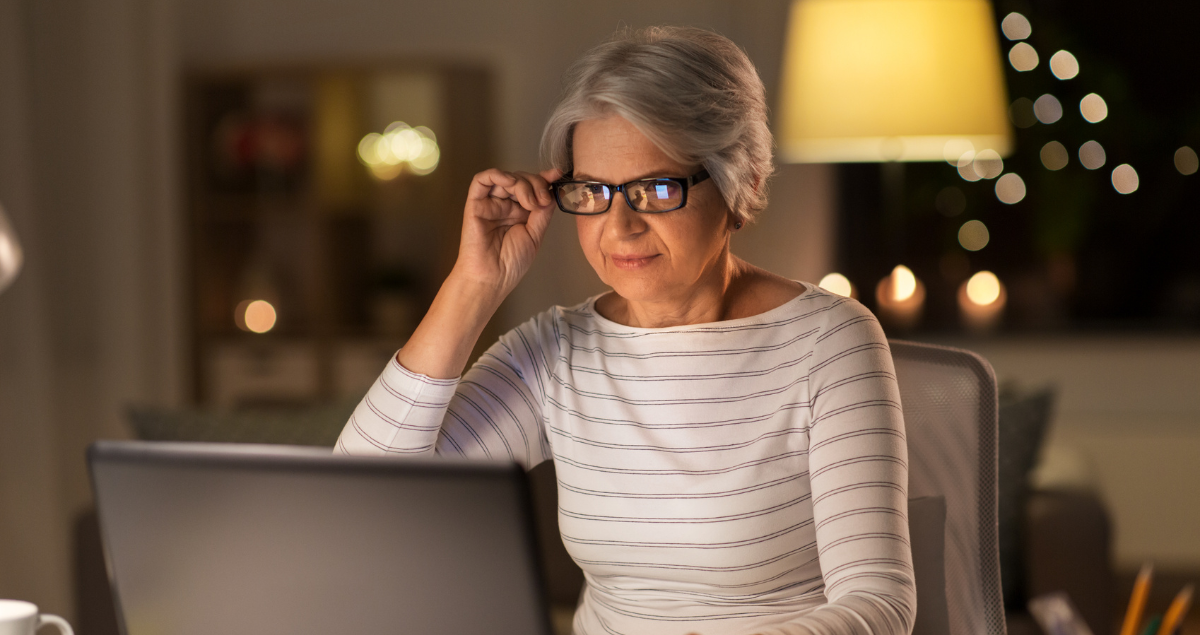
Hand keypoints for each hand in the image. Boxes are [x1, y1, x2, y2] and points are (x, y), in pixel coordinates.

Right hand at [452, 168, 561, 297]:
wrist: (492, 278)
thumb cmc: (511, 263)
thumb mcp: (535, 234)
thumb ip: (543, 212)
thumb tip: (552, 190)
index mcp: (520, 212)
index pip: (532, 187)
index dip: (544, 179)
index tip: (557, 175)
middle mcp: (505, 205)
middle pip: (521, 179)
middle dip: (536, 184)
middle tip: (543, 201)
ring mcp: (490, 203)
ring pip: (506, 177)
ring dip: (522, 183)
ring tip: (531, 202)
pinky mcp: (475, 203)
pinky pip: (482, 180)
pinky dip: (498, 175)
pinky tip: (510, 183)